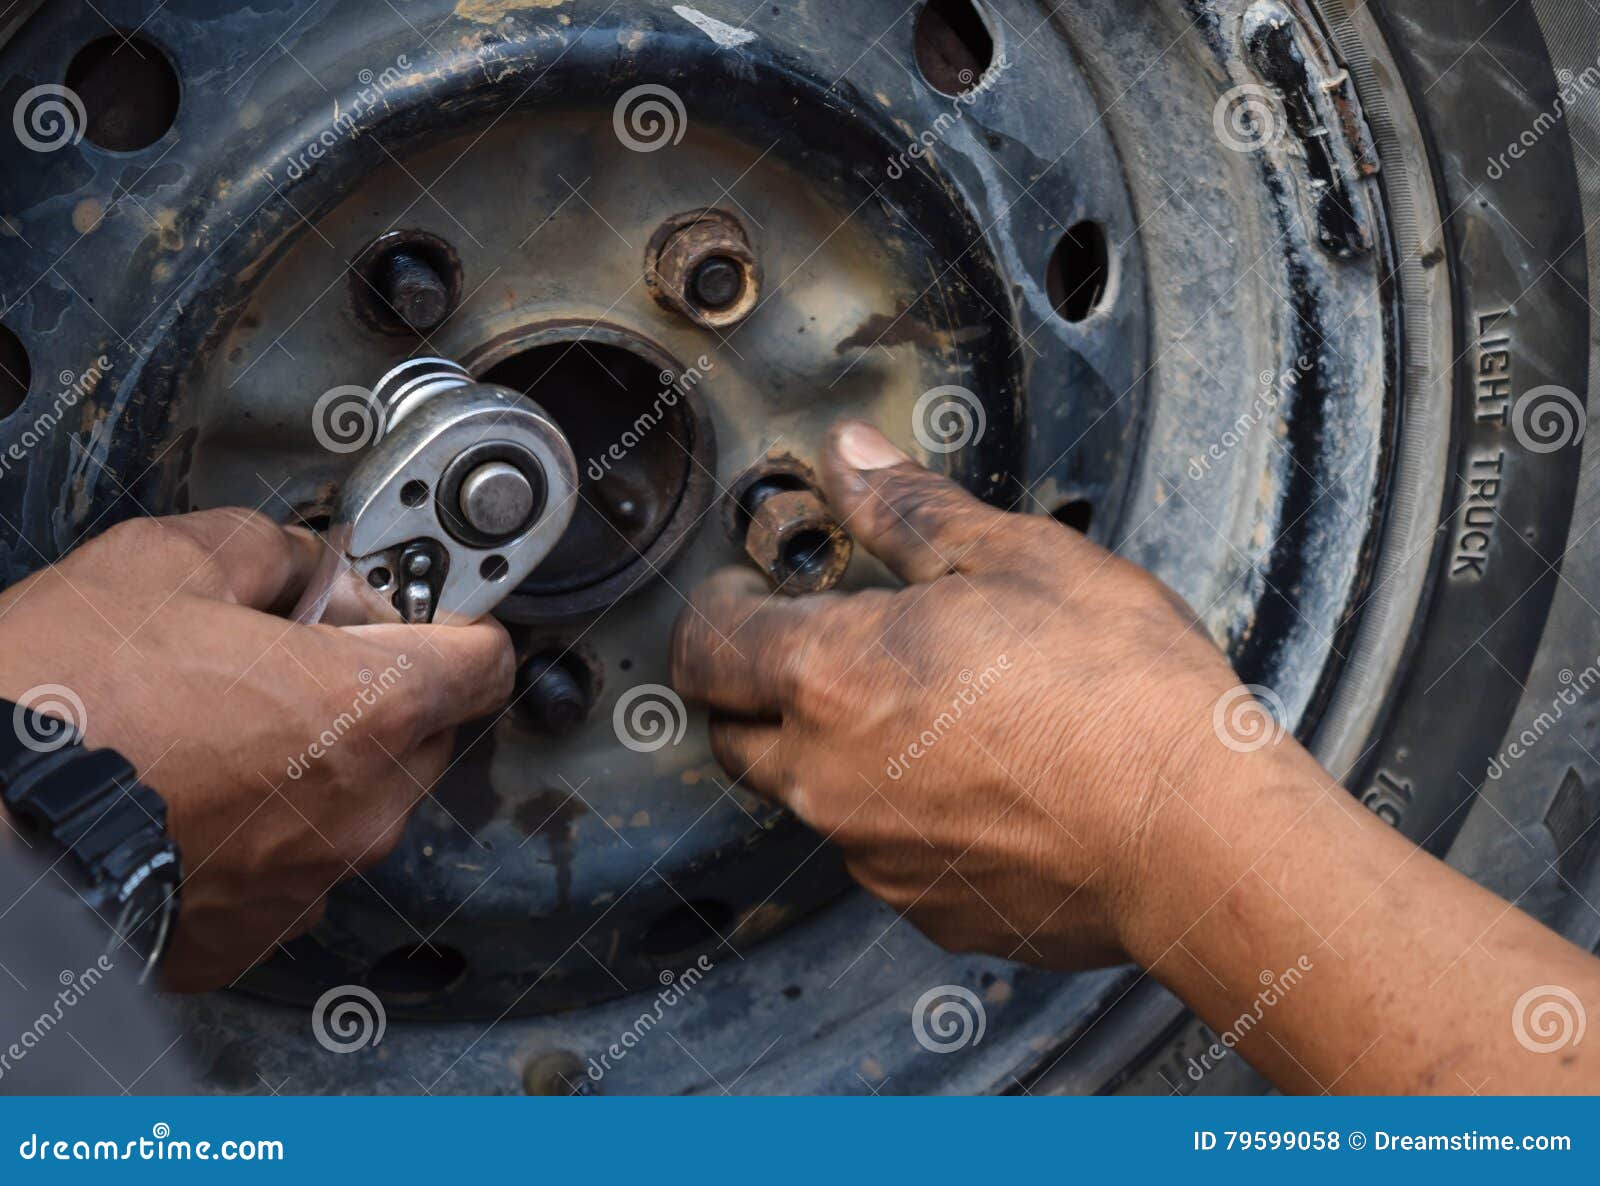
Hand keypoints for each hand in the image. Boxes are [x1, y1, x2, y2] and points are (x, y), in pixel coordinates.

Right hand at [0, 510, 513, 989]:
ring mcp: (315, 881)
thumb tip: (309, 564)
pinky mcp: (257, 932)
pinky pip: (298, 864)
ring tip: (221, 728)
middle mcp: (366, 808)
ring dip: (320, 761)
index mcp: (372, 709)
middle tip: (290, 657)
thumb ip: (271, 551)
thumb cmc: (59, 707)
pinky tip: (197, 795)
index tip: (416, 609)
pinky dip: (269, 829)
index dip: (452, 621)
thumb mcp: (164, 564)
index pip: (488, 661)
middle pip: (428, 731)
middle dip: (378, 687)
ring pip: (362, 801)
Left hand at [672, 421, 1291, 968]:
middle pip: (734, 732)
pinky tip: (978, 780)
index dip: (715, 609)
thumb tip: (848, 458)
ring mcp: (873, 854)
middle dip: (757, 686)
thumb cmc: (1118, 693)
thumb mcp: (1014, 557)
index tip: (748, 592)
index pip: (702, 648)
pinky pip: (881, 852)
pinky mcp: (925, 908)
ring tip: (928, 712)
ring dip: (836, 751)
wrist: (1198, 836)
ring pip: (810, 795)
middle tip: (826, 646)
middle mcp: (827, 777)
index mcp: (831, 676)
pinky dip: (903, 814)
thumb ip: (907, 508)